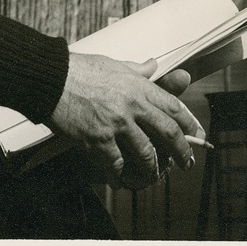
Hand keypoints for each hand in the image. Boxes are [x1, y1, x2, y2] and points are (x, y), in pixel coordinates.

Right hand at [47, 53, 205, 189]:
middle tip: (185, 163)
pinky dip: (118, 176)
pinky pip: (115, 165)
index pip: (174, 107)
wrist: (49, 78)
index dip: (190, 124)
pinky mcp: (97, 139)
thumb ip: (136, 69)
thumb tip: (152, 65)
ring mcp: (116, 124)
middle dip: (181, 152)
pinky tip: (119, 181)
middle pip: (168, 133)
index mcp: (138, 86)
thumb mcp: (113, 64)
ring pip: (146, 154)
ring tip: (153, 176)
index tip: (197, 135)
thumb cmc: (77, 70)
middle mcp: (132, 106)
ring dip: (152, 169)